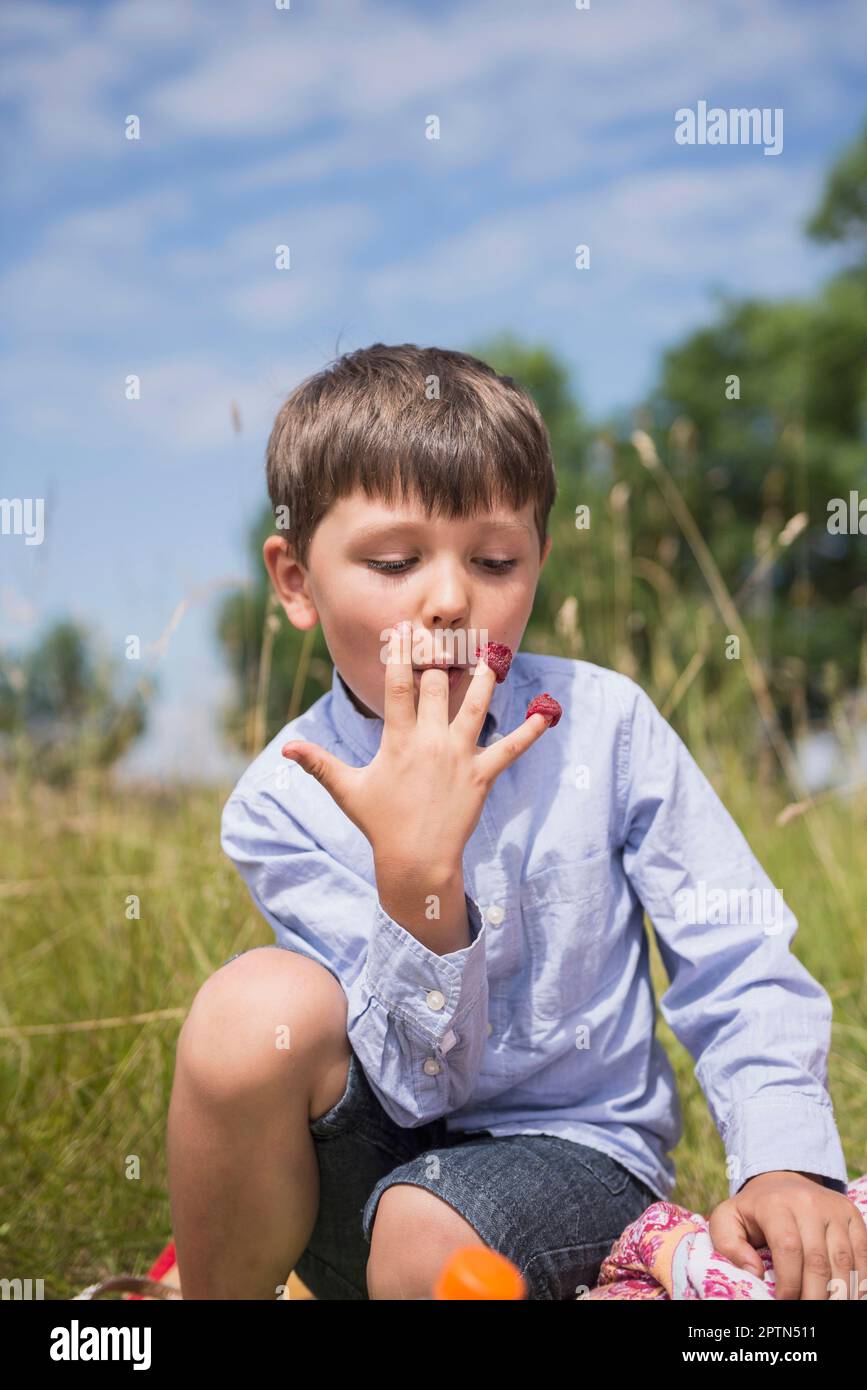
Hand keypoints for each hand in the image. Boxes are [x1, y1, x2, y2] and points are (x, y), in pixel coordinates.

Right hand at [281, 624, 553, 876]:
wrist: (416, 861)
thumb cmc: (380, 824)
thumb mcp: (347, 790)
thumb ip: (319, 764)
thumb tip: (285, 750)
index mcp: (398, 740)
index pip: (399, 686)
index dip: (400, 654)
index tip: (403, 629)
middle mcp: (430, 742)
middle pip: (437, 687)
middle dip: (440, 658)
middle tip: (446, 633)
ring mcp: (459, 757)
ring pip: (476, 707)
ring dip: (484, 679)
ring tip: (491, 656)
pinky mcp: (482, 775)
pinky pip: (510, 748)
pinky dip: (530, 731)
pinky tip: (547, 714)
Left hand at [708, 1169, 866, 1299]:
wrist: (781, 1180)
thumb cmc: (753, 1210)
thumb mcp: (728, 1219)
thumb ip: (729, 1244)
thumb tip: (754, 1272)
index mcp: (775, 1204)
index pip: (788, 1248)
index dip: (789, 1282)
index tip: (784, 1301)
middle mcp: (807, 1203)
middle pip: (817, 1259)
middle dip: (814, 1294)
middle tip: (807, 1309)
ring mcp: (833, 1208)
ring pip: (842, 1259)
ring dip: (837, 1291)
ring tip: (827, 1305)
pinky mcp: (851, 1214)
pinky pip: (862, 1252)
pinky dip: (858, 1278)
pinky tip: (847, 1293)